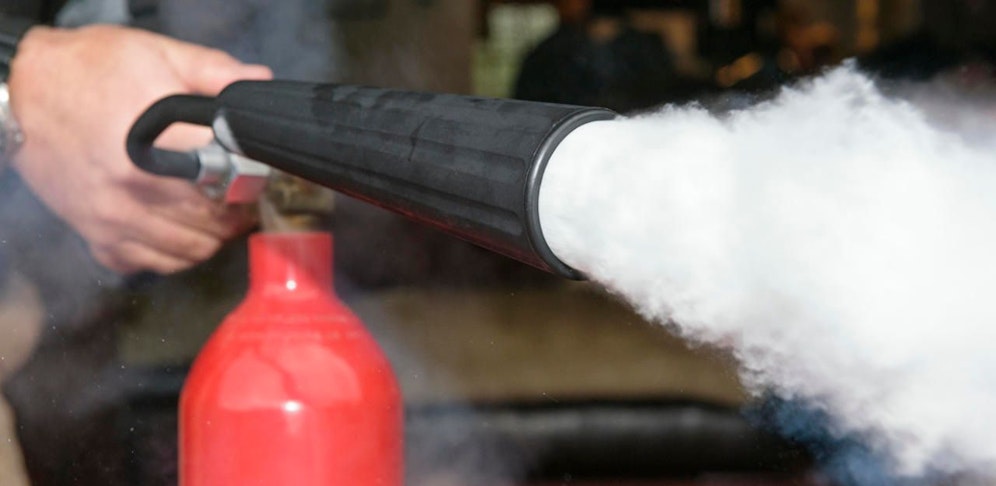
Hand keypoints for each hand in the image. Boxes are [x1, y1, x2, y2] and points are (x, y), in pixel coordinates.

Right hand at [8, 25, 271, 274]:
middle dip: (236, 213)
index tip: (254, 174)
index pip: (230, 182)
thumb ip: (216, 72)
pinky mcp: (96, 235)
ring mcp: (114, 218)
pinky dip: (175, 256)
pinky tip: (181, 233)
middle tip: (242, 199)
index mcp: (157, 144)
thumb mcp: (158, 53)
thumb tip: (259, 84)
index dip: (252, 179)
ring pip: (189, 251)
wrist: (24, 93)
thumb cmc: (91, 70)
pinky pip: (150, 265)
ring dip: (212, 238)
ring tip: (217, 216)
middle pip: (213, 223)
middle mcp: (135, 189)